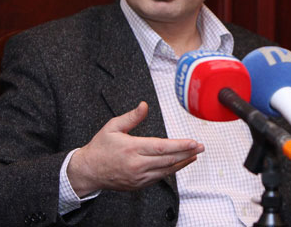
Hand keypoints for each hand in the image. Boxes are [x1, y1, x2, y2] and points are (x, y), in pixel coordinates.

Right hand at [67, 101, 203, 196]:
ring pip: (166, 170)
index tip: (194, 142)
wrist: (88, 172)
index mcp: (132, 148)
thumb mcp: (112, 127)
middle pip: (168, 159)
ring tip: (194, 155)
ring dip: (183, 162)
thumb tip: (144, 105)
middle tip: (201, 147)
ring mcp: (138, 177)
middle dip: (187, 153)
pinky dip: (172, 170)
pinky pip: (160, 177)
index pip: (162, 147)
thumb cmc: (100, 148)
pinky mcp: (138, 185)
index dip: (180, 145)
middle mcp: (137, 165)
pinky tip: (180, 163)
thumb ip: (131, 117)